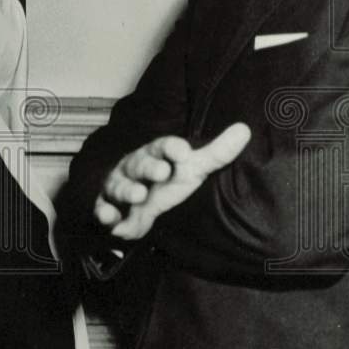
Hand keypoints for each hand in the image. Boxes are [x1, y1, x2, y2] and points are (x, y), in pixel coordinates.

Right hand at [94, 123, 250, 239]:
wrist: (136, 199)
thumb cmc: (166, 179)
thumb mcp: (192, 168)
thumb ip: (216, 153)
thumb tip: (244, 130)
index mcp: (157, 155)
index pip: (164, 147)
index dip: (171, 148)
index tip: (182, 151)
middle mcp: (136, 167)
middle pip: (141, 164)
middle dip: (149, 167)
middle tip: (162, 172)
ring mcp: (121, 187)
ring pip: (121, 186)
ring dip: (128, 190)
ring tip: (139, 195)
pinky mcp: (109, 207)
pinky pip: (103, 209)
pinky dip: (105, 213)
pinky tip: (110, 218)